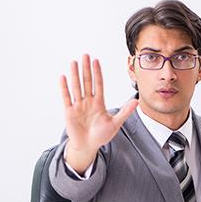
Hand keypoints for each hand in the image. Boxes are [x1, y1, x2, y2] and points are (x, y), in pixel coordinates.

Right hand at [60, 54, 137, 172]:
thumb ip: (125, 112)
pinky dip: (65, 88)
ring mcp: (78, 106)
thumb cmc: (101, 135)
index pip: (98, 84)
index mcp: (99, 103)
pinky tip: (63, 77)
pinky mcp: (69, 112)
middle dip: (86, 69)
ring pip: (77, 87)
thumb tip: (137, 102)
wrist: (88, 146)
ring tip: (74, 62)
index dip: (97, 73)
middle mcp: (88, 102)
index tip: (96, 60)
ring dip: (75, 75)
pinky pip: (67, 98)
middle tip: (85, 55)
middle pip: (87, 82)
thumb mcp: (115, 123)